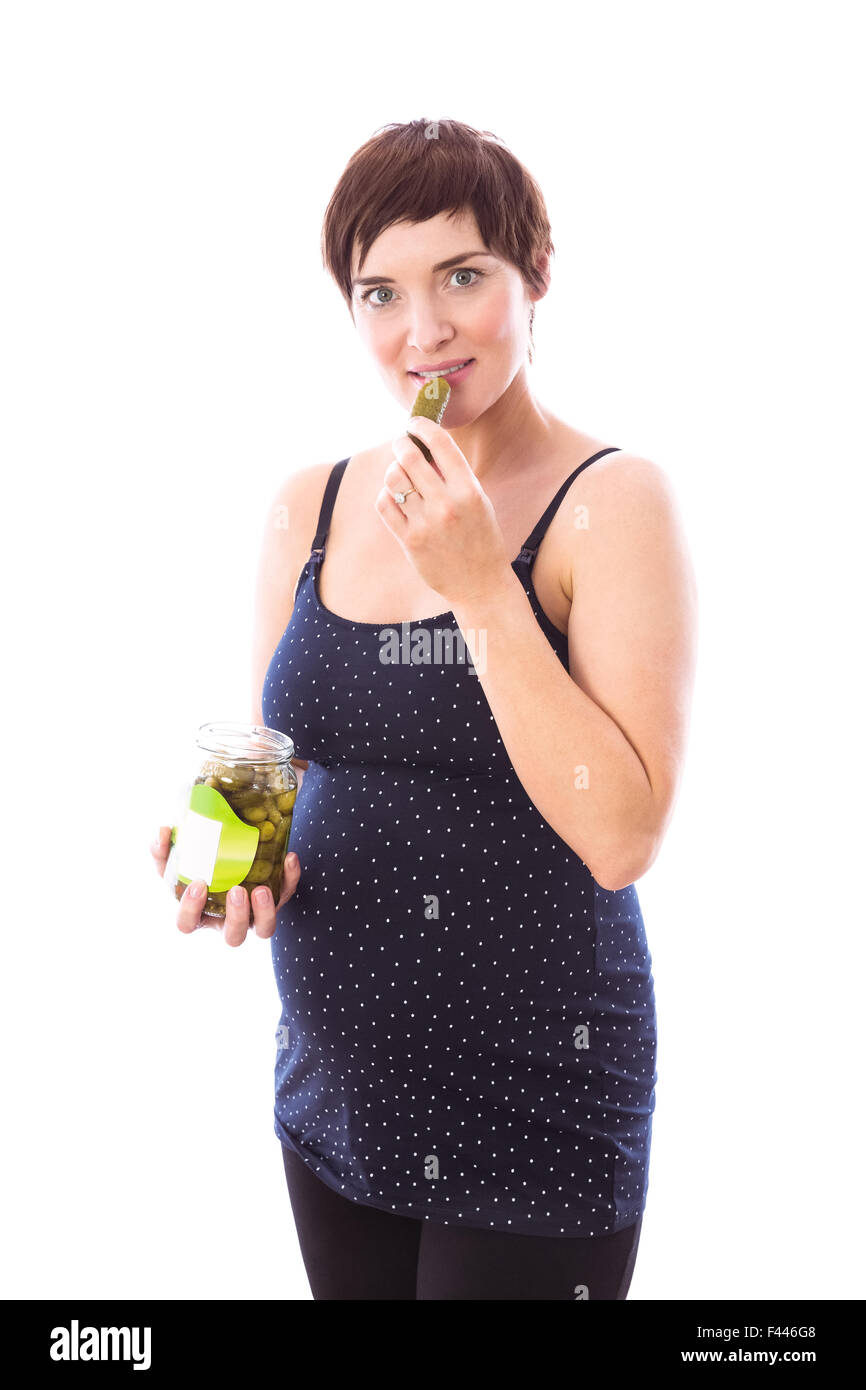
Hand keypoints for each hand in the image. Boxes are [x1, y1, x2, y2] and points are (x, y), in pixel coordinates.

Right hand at [151, 825, 300, 946]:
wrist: (233, 851)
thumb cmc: (200, 865)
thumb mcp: (178, 860)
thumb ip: (165, 850)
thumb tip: (163, 832)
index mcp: (200, 913)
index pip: (188, 924)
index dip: (191, 910)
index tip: (198, 884)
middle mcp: (228, 920)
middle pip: (233, 936)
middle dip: (236, 916)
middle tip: (236, 890)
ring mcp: (255, 913)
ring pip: (264, 929)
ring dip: (265, 911)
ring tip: (262, 888)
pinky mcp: (278, 897)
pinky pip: (287, 892)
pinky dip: (290, 877)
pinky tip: (288, 858)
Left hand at [375, 414, 512, 606]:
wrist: (480, 585)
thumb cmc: (480, 538)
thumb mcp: (478, 501)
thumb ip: (455, 476)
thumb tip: (424, 446)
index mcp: (470, 490)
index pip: (441, 443)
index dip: (422, 426)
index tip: (414, 423)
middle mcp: (447, 504)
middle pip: (409, 458)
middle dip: (401, 445)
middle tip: (402, 445)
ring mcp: (426, 524)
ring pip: (393, 479)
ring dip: (393, 470)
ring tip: (399, 474)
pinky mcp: (409, 541)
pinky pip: (384, 505)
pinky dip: (385, 495)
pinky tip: (394, 497)